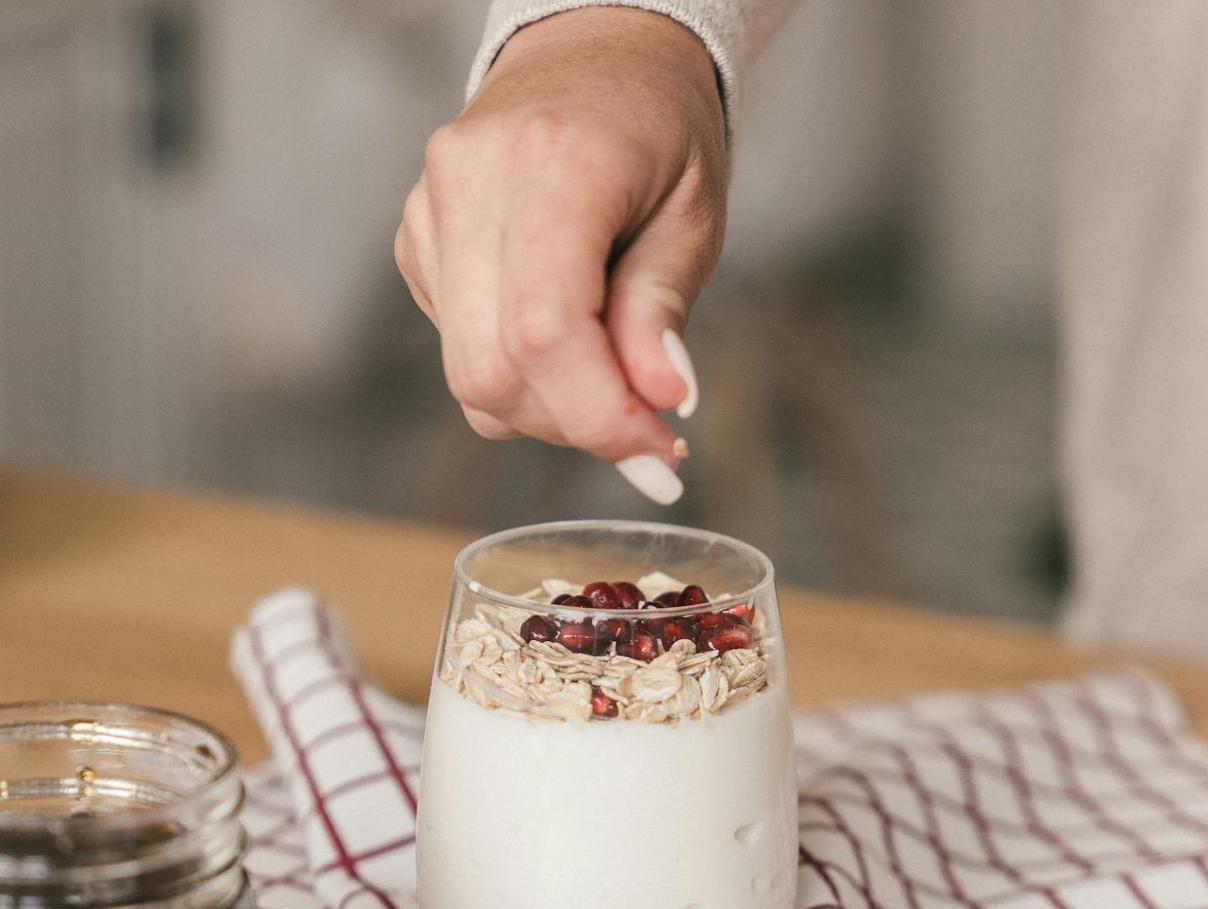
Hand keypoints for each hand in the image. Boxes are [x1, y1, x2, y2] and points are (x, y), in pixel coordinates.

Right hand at [395, 8, 727, 502]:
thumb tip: (660, 402)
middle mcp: (470, 183)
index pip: (546, 333)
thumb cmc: (657, 129)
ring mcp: (428, 212)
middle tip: (644, 426)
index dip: (599, 417)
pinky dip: (520, 373)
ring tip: (610, 371)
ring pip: (470, 377)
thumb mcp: (692, 212)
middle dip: (575, 424)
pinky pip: (461, 352)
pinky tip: (562, 331)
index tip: (657, 457)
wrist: (590, 53)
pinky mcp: (416, 242)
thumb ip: (663, 309)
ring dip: (548, 408)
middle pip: (493, 373)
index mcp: (553, 162)